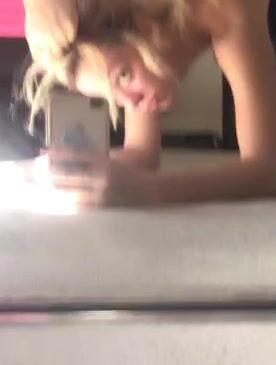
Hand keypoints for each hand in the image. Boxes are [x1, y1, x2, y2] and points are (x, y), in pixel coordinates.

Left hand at [44, 149, 158, 208]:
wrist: (152, 192)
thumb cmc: (131, 173)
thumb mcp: (112, 161)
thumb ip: (90, 161)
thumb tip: (60, 159)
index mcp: (105, 163)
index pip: (75, 157)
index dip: (57, 156)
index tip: (43, 154)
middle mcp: (102, 179)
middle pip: (69, 176)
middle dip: (49, 175)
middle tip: (35, 174)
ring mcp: (102, 196)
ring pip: (70, 194)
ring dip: (53, 191)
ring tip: (41, 189)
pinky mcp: (103, 210)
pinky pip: (79, 208)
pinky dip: (65, 204)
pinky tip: (56, 203)